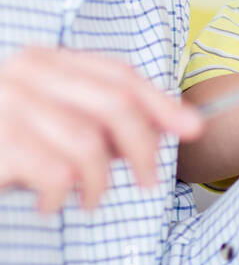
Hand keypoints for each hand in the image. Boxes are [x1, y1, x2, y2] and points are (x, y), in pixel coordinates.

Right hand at [0, 46, 201, 210]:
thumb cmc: (5, 146)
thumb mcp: (52, 123)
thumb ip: (100, 119)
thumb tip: (173, 124)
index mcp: (43, 61)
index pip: (117, 74)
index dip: (160, 102)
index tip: (192, 129)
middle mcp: (24, 73)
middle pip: (114, 105)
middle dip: (144, 147)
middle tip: (147, 181)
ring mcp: (7, 104)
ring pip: (89, 144)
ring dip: (98, 183)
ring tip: (87, 198)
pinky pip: (56, 173)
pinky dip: (63, 196)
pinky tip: (51, 203)